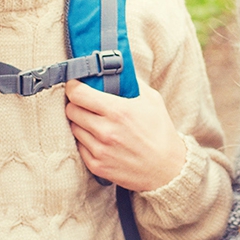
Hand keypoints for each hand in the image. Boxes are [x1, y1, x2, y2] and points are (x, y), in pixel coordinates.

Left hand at [64, 81, 186, 191]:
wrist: (168, 169)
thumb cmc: (161, 132)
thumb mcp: (152, 100)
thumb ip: (132, 83)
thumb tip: (117, 69)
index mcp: (118, 111)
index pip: (78, 94)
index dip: (73, 86)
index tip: (75, 84)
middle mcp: (106, 131)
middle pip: (71, 110)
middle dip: (76, 103)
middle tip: (85, 103)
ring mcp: (100, 150)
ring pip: (73, 128)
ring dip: (80, 122)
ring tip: (95, 122)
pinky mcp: (97, 166)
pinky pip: (79, 146)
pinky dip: (85, 140)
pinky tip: (99, 139)